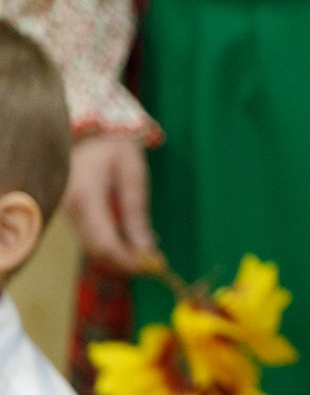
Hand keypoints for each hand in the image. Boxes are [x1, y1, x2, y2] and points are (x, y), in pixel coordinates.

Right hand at [64, 134, 158, 273]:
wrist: (89, 128)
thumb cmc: (114, 147)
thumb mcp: (132, 175)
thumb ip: (136, 212)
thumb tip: (145, 247)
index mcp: (86, 198)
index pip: (105, 244)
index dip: (129, 261)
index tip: (154, 266)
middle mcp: (71, 208)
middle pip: (97, 251)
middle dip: (126, 263)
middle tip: (155, 264)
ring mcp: (68, 210)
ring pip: (92, 247)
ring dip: (120, 256)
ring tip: (148, 252)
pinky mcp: (72, 211)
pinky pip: (90, 236)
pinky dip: (112, 245)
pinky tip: (132, 239)